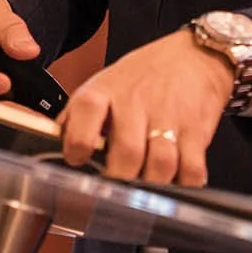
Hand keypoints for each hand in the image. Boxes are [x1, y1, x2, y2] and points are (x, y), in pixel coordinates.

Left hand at [58, 29, 230, 186]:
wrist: (195, 55)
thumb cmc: (144, 75)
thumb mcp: (104, 84)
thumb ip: (78, 116)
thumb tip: (54, 145)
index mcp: (106, 90)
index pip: (86, 111)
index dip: (78, 141)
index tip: (76, 159)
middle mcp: (137, 103)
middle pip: (127, 152)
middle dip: (119, 181)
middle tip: (113, 196)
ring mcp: (169, 117)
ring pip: (161, 165)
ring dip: (151, 187)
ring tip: (144, 193)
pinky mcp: (197, 131)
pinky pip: (192, 169)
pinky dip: (184, 186)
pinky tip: (175, 185)